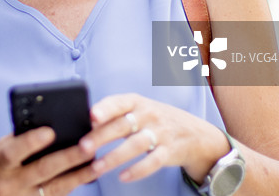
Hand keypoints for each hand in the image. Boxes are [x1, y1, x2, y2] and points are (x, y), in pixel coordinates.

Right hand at [0, 127, 98, 195]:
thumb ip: (17, 141)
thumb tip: (46, 124)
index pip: (12, 153)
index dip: (30, 142)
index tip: (50, 131)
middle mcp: (10, 185)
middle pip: (42, 170)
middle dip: (67, 157)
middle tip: (87, 145)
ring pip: (56, 187)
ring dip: (79, 174)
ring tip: (97, 162)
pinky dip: (75, 184)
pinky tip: (90, 174)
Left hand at [82, 93, 228, 183]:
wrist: (195, 133)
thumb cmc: (154, 119)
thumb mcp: (138, 109)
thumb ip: (114, 114)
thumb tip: (84, 123)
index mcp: (137, 102)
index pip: (119, 102)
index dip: (105, 108)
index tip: (91, 116)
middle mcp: (148, 114)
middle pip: (122, 126)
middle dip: (102, 137)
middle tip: (83, 147)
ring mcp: (160, 133)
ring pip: (135, 145)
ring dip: (114, 157)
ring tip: (96, 167)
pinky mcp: (169, 151)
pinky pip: (152, 162)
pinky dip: (137, 170)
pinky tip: (122, 177)